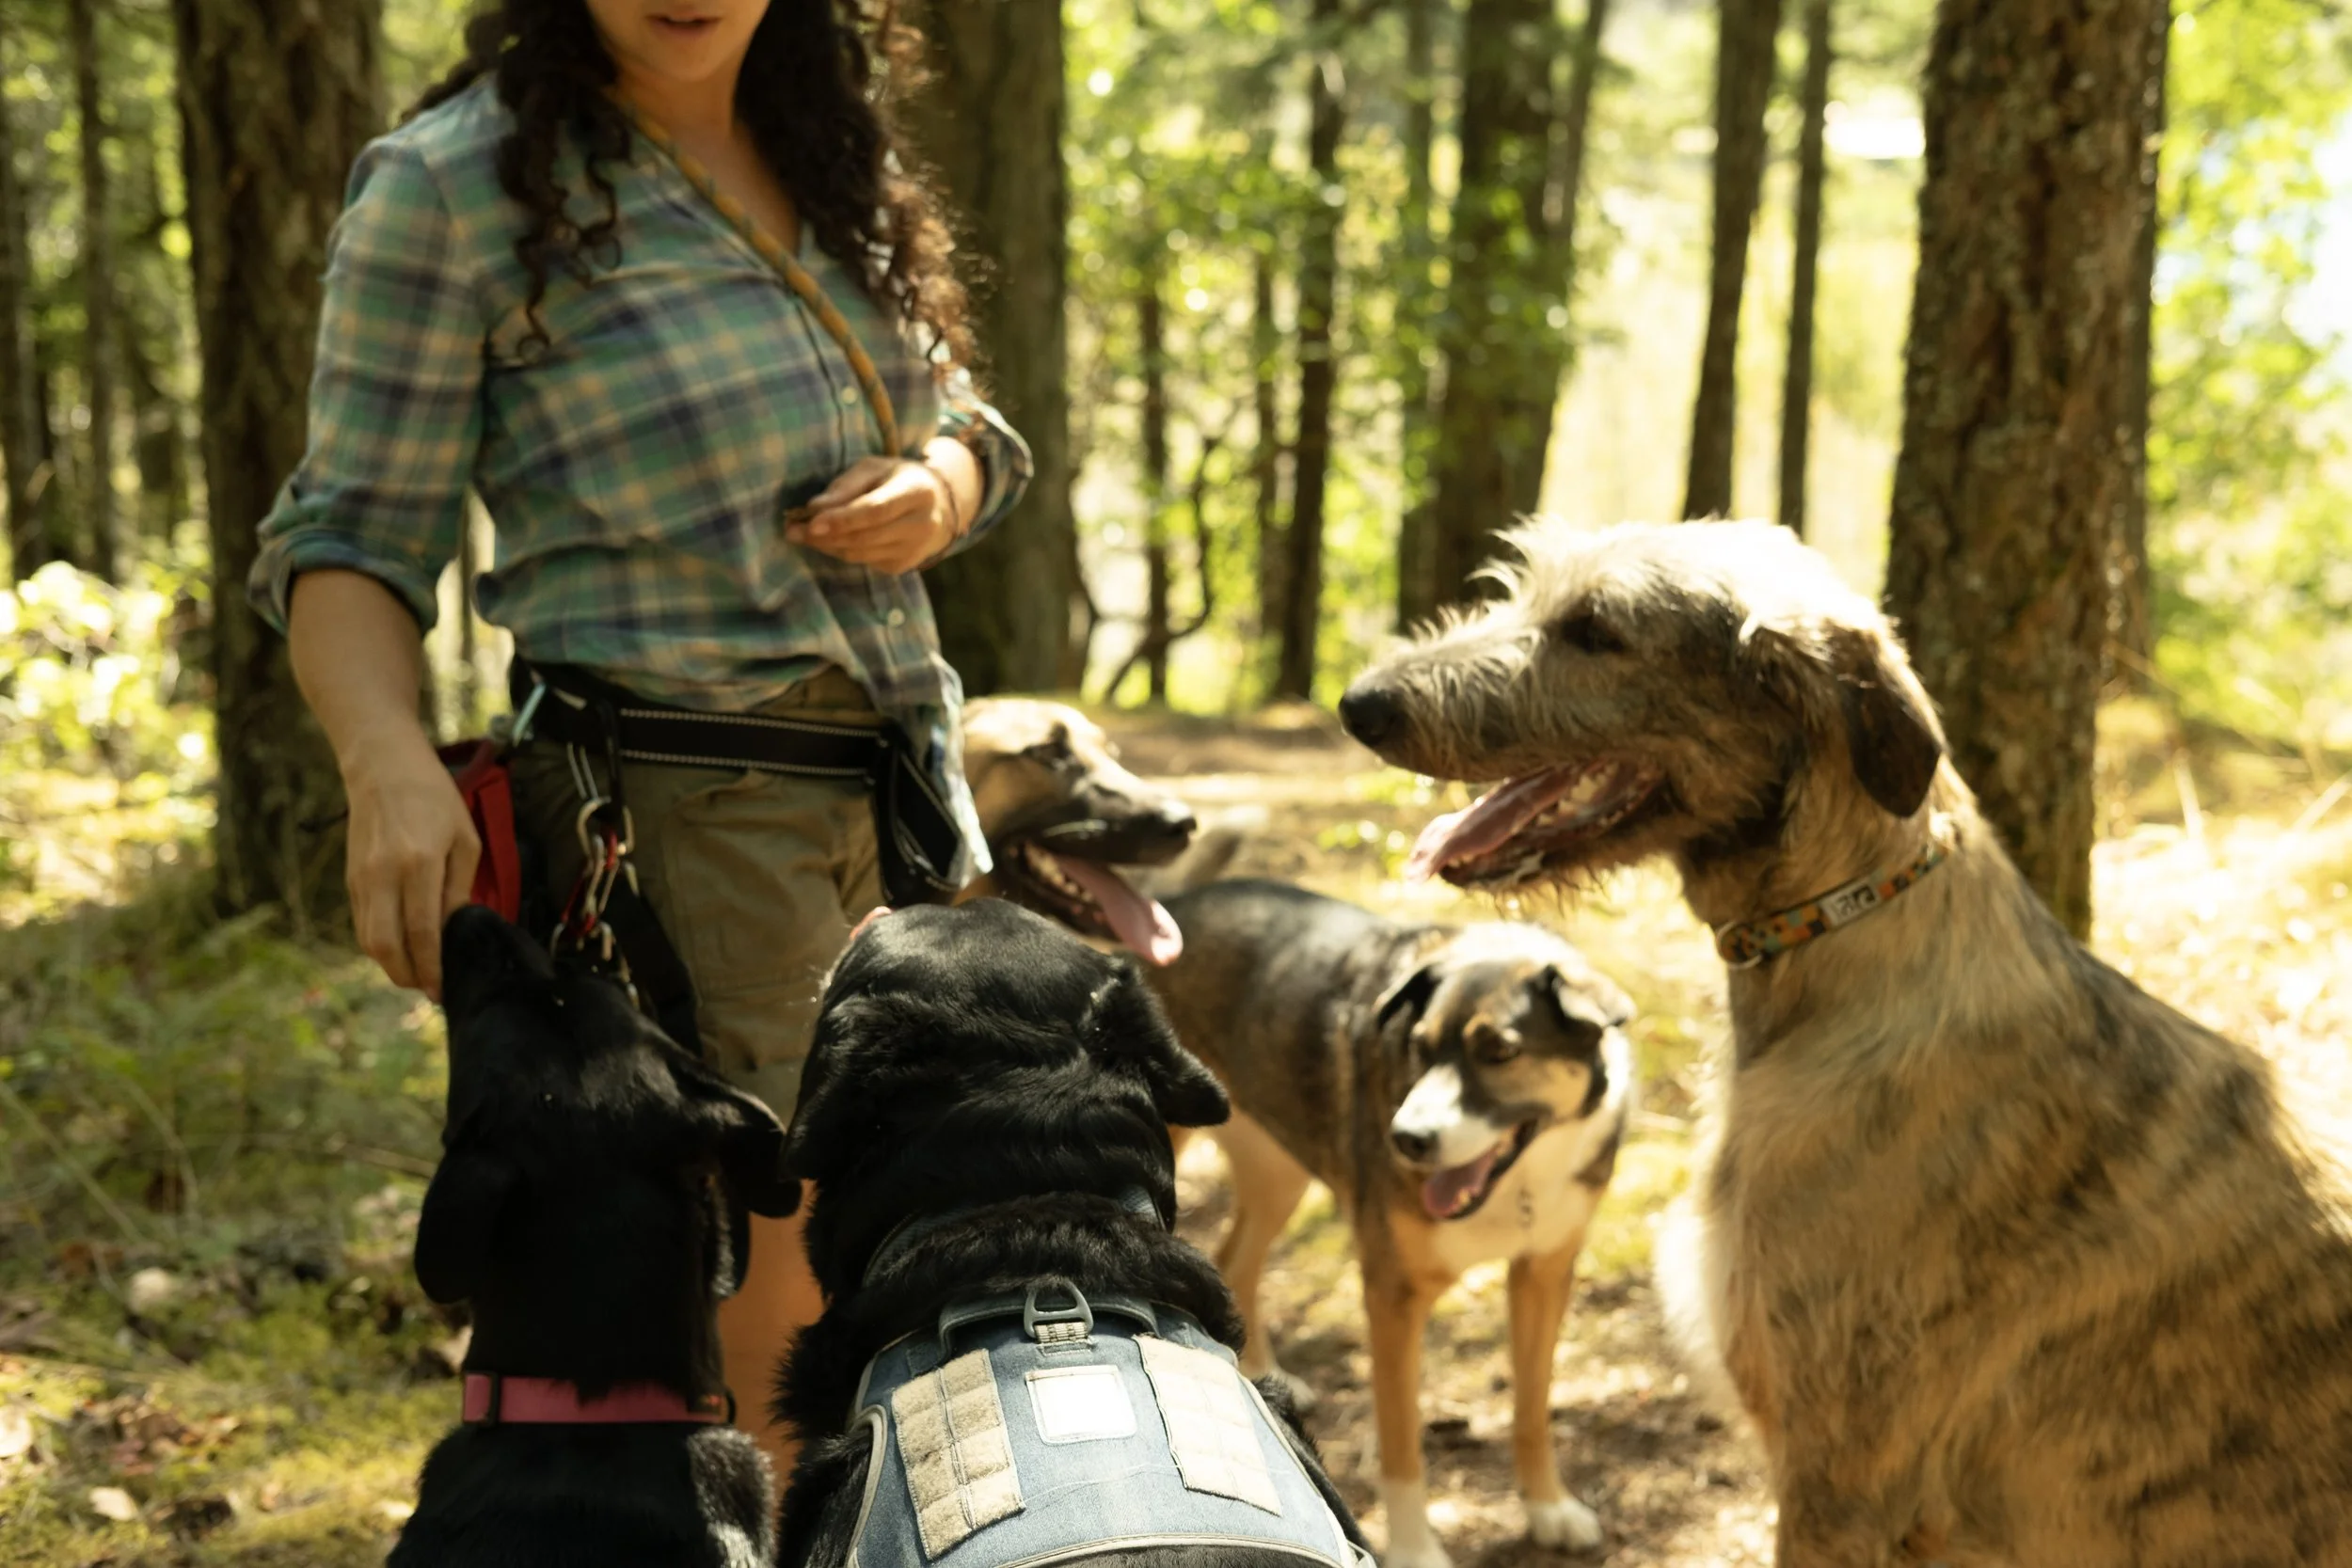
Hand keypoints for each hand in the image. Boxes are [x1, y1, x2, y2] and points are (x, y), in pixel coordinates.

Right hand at [341, 731, 480, 1000]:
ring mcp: (361, 878)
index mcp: (417, 863)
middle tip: (430, 988)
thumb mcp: (464, 839)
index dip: (433, 967)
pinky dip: (380, 943)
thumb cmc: (433, 797)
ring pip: (367, 940)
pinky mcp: (350, 878)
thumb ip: (459, 887)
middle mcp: (383, 875)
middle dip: (407, 976)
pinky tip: (401, 947)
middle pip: (385, 946)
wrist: (382, 766)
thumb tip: (454, 929)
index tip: (444, 989)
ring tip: (418, 973)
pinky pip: (362, 923)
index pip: (422, 932)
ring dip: (391, 964)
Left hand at [785, 456, 957, 573]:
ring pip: (860, 554)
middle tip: (793, 530)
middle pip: (865, 537)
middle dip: (825, 536)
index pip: (876, 510)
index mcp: (917, 492)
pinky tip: (829, 540)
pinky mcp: (903, 566)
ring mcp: (914, 550)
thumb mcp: (875, 468)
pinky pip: (863, 562)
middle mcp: (922, 525)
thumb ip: (846, 486)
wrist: (938, 506)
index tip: (811, 523)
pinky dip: (841, 552)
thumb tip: (815, 508)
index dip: (842, 519)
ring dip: (827, 546)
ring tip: (802, 534)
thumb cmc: (897, 479)